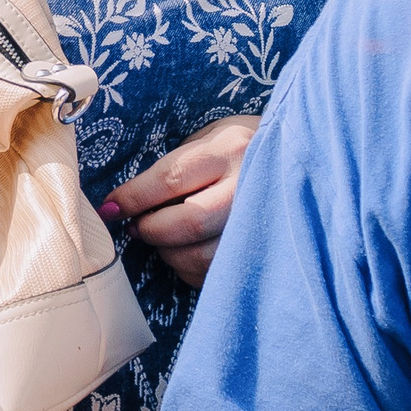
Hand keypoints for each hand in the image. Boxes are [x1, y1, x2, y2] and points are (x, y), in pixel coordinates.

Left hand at [100, 114, 260, 285]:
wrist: (300, 159)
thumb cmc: (239, 147)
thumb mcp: (210, 137)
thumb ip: (176, 164)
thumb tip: (127, 200)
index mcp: (230, 149)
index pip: (170, 179)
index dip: (133, 199)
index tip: (110, 209)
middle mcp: (251, 186)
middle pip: (189, 222)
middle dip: (152, 230)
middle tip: (136, 227)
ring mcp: (264, 222)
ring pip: (205, 255)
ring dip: (170, 254)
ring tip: (162, 239)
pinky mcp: (269, 251)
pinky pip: (220, 273)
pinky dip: (192, 269)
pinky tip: (187, 252)